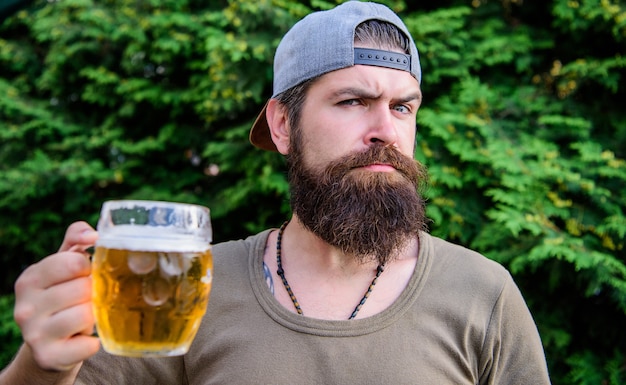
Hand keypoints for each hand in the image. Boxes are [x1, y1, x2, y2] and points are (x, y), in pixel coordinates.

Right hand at [13, 221, 100, 371]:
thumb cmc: (64, 296)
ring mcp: (34, 334)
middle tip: (88, 300)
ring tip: (86, 317)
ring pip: (86, 315)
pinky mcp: (48, 356)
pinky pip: (87, 345)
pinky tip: (85, 339)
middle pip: (82, 289)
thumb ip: (76, 239)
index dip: (89, 267)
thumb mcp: (65, 264)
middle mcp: (26, 307)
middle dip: (94, 293)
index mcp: (30, 279)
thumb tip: (92, 234)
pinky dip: (94, 342)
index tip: (86, 274)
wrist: (52, 345)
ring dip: (95, 316)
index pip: (72, 262)